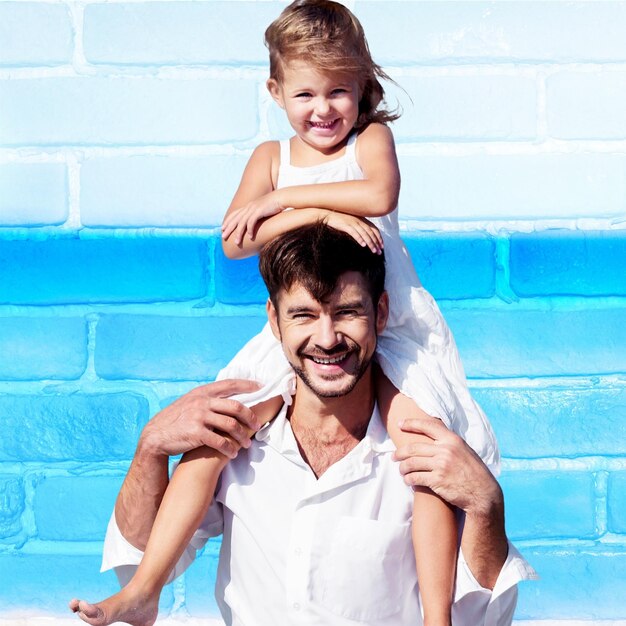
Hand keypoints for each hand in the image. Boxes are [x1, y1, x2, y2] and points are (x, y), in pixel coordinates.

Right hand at [140, 379, 262, 459]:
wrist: (155, 436)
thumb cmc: (176, 419)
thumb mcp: (190, 402)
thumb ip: (207, 399)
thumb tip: (229, 397)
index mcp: (202, 392)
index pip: (230, 384)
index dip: (248, 385)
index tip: (261, 387)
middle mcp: (202, 402)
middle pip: (236, 406)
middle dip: (250, 417)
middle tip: (257, 426)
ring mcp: (199, 417)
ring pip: (231, 425)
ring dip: (242, 436)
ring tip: (247, 444)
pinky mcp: (196, 433)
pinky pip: (220, 441)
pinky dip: (229, 449)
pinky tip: (233, 453)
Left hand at [222, 192, 283, 244]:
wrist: (282, 197)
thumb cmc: (275, 205)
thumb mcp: (263, 209)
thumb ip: (258, 215)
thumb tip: (256, 222)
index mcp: (249, 206)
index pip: (235, 214)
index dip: (228, 221)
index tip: (222, 228)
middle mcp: (249, 206)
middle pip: (235, 219)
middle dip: (228, 228)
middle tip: (223, 237)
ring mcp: (253, 208)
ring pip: (242, 222)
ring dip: (238, 233)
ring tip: (236, 242)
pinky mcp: (259, 211)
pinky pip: (251, 222)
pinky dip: (250, 230)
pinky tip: (250, 237)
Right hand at [323, 212, 382, 253]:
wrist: (328, 214)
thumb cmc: (339, 219)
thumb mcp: (352, 222)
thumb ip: (359, 227)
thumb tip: (364, 235)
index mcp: (362, 220)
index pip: (374, 229)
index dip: (379, 237)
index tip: (381, 246)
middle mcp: (359, 221)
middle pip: (371, 232)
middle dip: (376, 243)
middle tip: (379, 252)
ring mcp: (353, 223)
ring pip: (364, 234)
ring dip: (370, 243)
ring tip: (373, 251)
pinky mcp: (346, 225)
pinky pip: (354, 233)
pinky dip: (359, 239)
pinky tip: (363, 245)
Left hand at [393, 416, 501, 516]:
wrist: (483, 493)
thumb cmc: (474, 472)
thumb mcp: (465, 450)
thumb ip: (449, 443)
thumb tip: (432, 435)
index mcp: (452, 440)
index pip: (427, 426)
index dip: (411, 423)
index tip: (400, 424)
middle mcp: (445, 450)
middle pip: (413, 448)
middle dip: (399, 453)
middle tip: (394, 456)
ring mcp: (441, 465)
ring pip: (411, 463)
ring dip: (402, 468)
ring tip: (401, 471)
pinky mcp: (437, 480)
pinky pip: (415, 477)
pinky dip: (408, 479)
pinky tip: (407, 481)